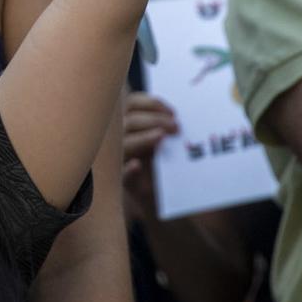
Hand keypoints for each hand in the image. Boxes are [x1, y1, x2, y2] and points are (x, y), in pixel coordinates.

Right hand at [120, 92, 178, 221]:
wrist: (162, 197)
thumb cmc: (163, 165)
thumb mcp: (165, 143)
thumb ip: (167, 129)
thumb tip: (179, 117)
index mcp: (131, 126)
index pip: (133, 104)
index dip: (151, 103)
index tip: (173, 112)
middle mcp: (123, 139)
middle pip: (130, 121)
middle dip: (154, 119)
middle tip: (176, 126)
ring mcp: (122, 160)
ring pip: (124, 144)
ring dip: (143, 139)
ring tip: (162, 137)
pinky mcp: (126, 182)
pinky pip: (122, 175)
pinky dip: (128, 169)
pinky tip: (136, 165)